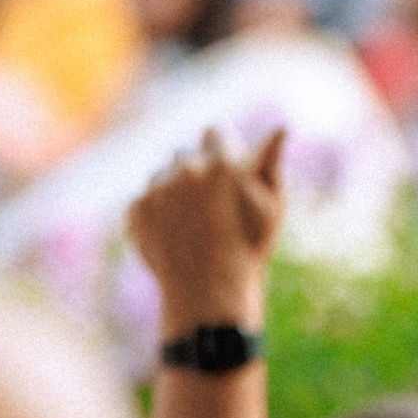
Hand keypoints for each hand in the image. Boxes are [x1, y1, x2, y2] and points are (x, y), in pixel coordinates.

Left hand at [127, 127, 285, 334]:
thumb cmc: (250, 246)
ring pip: (163, 176)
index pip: (215, 133)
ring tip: (192, 225)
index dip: (224, 153)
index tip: (228, 175)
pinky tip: (175, 236)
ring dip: (174, 191)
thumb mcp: (272, 204)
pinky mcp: (136, 209)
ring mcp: (157, 188)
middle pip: (187, 154)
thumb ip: (271, 162)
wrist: (211, 290)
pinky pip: (145, 201)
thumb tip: (282, 127)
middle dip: (197, 172)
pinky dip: (157, 214)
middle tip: (211, 206)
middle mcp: (186, 168)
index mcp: (221, 162)